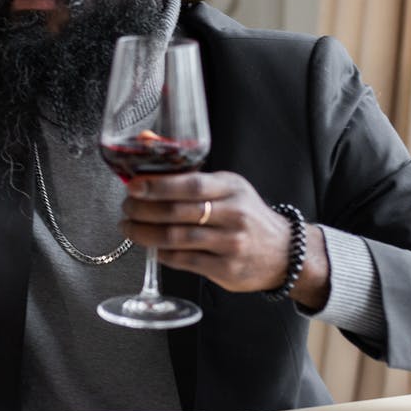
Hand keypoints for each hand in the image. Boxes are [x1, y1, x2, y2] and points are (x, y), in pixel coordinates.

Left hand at [120, 171, 329, 308]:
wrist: (284, 252)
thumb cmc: (246, 215)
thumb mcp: (227, 187)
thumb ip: (189, 173)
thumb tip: (146, 142)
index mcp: (231, 188)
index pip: (190, 184)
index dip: (157, 186)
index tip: (133, 187)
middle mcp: (233, 214)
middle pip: (178, 212)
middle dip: (143, 210)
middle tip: (126, 209)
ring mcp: (231, 243)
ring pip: (177, 238)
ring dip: (145, 234)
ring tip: (130, 229)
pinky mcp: (226, 268)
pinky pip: (184, 261)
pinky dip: (162, 254)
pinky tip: (153, 247)